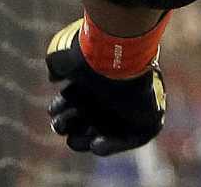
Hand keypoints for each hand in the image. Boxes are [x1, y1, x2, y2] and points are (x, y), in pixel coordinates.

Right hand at [46, 19, 167, 154]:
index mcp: (99, 74)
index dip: (63, 105)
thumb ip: (56, 66)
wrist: (117, 58)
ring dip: (87, 137)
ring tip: (72, 140)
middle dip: (71, 123)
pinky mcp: (148, 120)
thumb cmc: (87, 56)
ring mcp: (132, 106)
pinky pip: (130, 139)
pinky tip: (96, 146)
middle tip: (57, 126)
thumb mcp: (61, 55)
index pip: (80, 96)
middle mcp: (115, 90)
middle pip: (91, 114)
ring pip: (107, 129)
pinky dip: (113, 144)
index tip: (52, 111)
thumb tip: (54, 78)